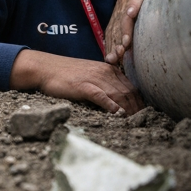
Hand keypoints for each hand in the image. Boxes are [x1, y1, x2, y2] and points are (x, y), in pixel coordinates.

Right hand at [11, 50, 143, 114]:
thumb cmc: (66, 74)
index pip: (131, 87)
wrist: (46, 68)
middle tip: (143, 122)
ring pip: (118, 95)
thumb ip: (104, 84)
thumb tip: (116, 100)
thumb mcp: (90, 75)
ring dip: (129, 110)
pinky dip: (111, 106)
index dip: (139, 102)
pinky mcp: (84, 86)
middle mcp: (105, 72)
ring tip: (135, 122)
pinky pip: (101, 96)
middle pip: (128, 92)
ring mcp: (95, 78)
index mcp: (108, 70)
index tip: (144, 114)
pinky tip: (117, 114)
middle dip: (137, 108)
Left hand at [104, 0, 159, 65]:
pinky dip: (133, 4)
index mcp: (121, 12)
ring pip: (125, 13)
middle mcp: (123, 4)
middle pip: (116, 25)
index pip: (112, 31)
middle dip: (115, 42)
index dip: (111, 46)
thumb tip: (132, 50)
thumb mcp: (143, 13)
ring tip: (125, 42)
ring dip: (124, 29)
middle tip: (116, 57)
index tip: (110, 61)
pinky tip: (131, 12)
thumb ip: (136, 28)